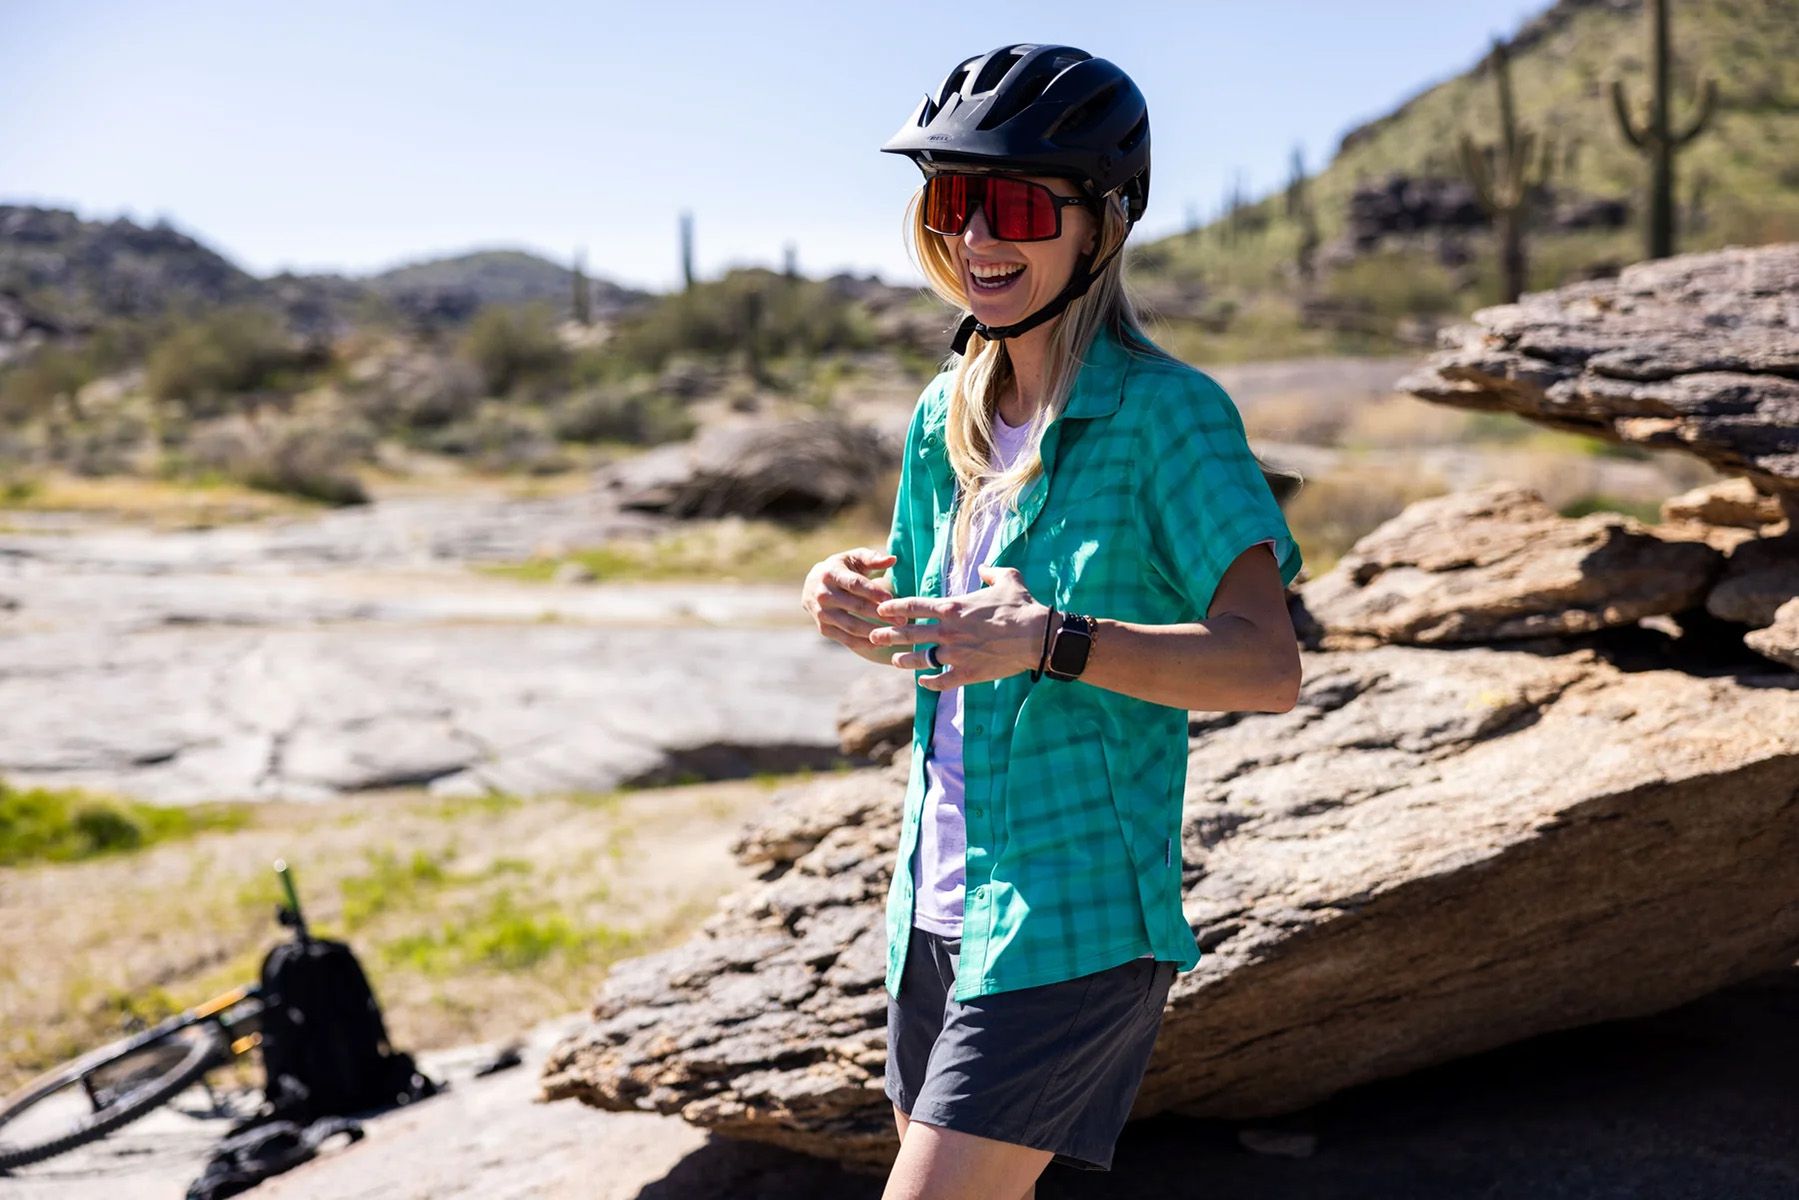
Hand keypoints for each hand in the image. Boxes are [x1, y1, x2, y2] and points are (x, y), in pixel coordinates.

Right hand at [802, 547, 899, 662]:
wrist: (812, 586)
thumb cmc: (841, 569)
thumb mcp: (853, 558)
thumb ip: (872, 559)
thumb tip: (892, 559)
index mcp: (831, 574)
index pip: (854, 584)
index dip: (873, 592)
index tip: (891, 599)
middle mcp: (823, 594)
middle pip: (855, 606)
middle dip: (880, 614)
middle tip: (902, 620)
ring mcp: (822, 614)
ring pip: (851, 626)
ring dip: (874, 631)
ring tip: (894, 633)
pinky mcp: (824, 629)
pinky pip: (846, 639)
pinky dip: (864, 643)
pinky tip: (880, 642)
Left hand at [871, 565, 1049, 689]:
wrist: (1038, 637)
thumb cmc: (1022, 606)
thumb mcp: (1008, 579)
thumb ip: (991, 572)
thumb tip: (984, 569)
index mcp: (952, 607)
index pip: (913, 605)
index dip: (894, 607)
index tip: (881, 609)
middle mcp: (948, 631)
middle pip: (909, 633)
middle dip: (888, 634)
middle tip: (873, 637)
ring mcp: (956, 654)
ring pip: (920, 658)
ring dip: (904, 659)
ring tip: (895, 660)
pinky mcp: (966, 673)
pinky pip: (940, 680)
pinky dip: (929, 682)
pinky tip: (923, 682)